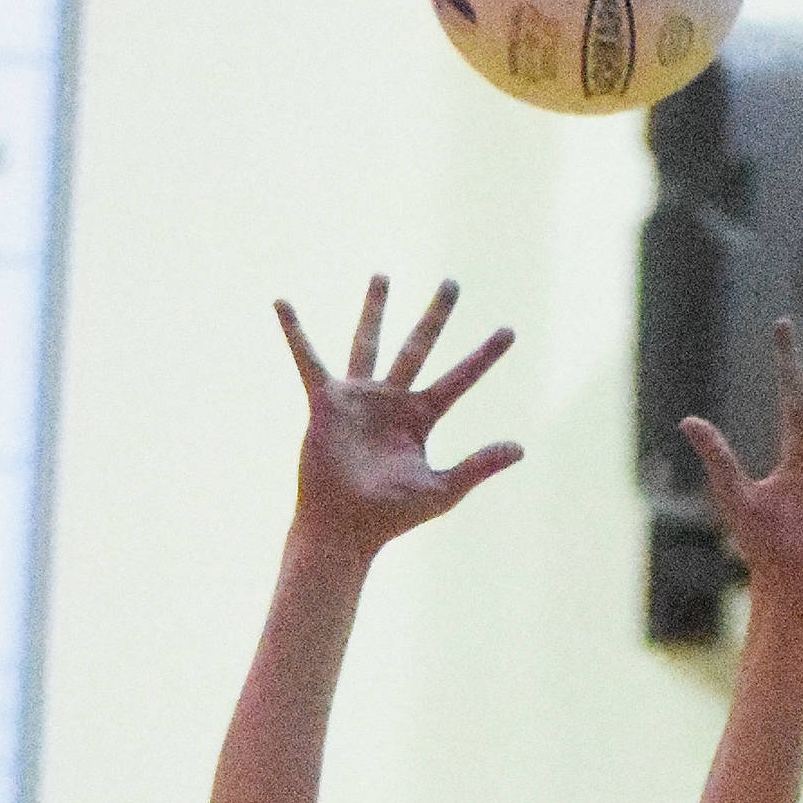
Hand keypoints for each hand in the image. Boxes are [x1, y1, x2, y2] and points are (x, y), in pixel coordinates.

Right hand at [276, 275, 523, 561]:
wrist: (344, 527)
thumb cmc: (391, 516)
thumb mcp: (442, 490)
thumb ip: (478, 466)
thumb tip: (520, 448)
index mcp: (420, 419)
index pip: (459, 379)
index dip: (484, 356)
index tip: (509, 331)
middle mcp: (392, 401)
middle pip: (420, 347)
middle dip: (437, 316)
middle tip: (453, 282)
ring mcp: (359, 398)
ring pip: (370, 341)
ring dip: (376, 309)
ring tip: (383, 275)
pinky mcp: (326, 401)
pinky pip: (307, 359)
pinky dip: (294, 333)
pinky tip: (282, 303)